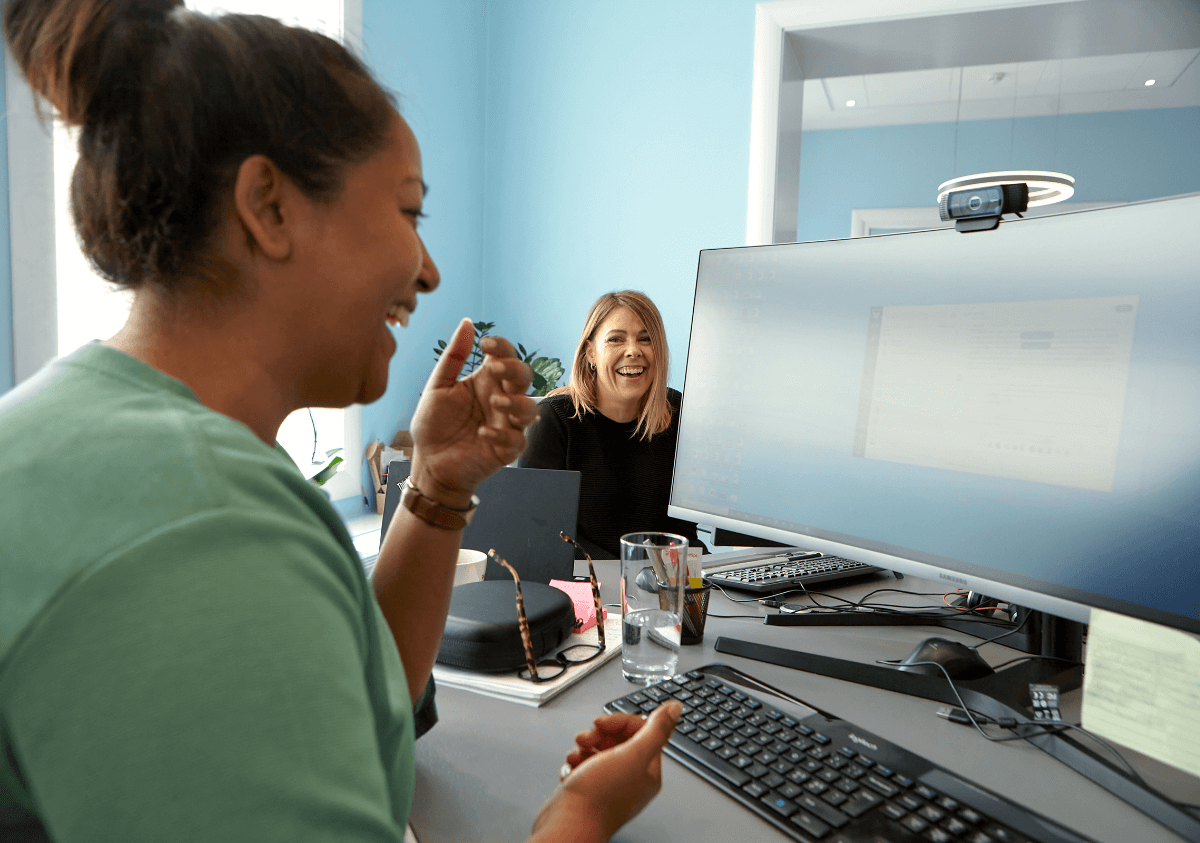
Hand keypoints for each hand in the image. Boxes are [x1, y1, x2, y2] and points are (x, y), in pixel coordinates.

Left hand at [409, 318, 538, 503]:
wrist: (429, 463)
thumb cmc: (434, 425)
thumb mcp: (437, 387)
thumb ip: (453, 357)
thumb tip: (467, 323)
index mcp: (486, 381)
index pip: (506, 356)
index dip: (502, 347)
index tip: (485, 344)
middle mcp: (500, 399)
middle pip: (525, 377)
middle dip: (515, 370)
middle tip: (495, 369)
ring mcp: (506, 425)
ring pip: (531, 409)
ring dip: (516, 403)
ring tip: (494, 402)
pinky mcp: (506, 450)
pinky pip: (517, 440)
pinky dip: (503, 434)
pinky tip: (481, 433)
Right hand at [529, 702, 681, 842]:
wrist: (568, 824)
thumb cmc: (600, 797)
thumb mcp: (633, 754)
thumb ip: (656, 730)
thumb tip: (675, 709)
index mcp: (647, 772)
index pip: (641, 732)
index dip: (620, 723)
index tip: (603, 723)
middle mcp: (630, 779)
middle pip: (618, 740)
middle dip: (599, 735)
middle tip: (587, 739)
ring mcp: (609, 786)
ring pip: (598, 752)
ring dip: (584, 748)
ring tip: (576, 755)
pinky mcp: (589, 790)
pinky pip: (583, 767)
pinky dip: (575, 764)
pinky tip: (571, 770)